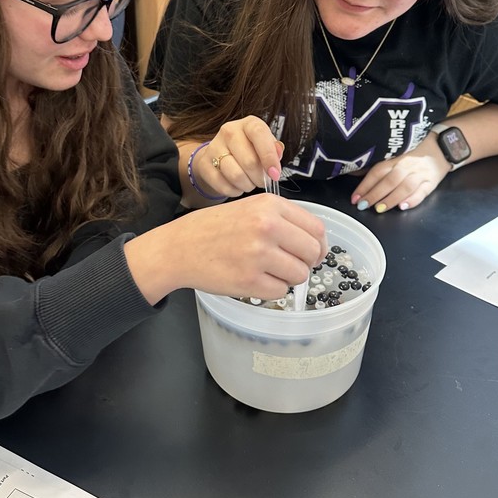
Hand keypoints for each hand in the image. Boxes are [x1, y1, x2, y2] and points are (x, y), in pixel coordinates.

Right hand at [125, 193, 326, 304]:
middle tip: (290, 264)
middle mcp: (267, 227)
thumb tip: (314, 243)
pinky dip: (272, 290)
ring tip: (268, 271)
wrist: (179, 247)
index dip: (318, 245)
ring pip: (299, 274)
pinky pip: (280, 291)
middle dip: (305, 262)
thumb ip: (282, 219)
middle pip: (312, 253)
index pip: (316, 228)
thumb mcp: (249, 208)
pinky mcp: (250, 281)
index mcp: (269, 206)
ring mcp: (259, 255)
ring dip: (288, 277)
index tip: (312, 253)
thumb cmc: (213, 228)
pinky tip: (255, 279)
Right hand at [192, 117, 283, 198]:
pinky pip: (223, 186)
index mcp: (248, 123)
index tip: (275, 174)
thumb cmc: (248, 149)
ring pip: (236, 175)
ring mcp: (214, 147)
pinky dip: (234, 191)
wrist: (219, 154)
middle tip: (262, 181)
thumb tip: (277, 154)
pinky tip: (237, 186)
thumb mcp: (265, 144)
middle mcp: (229, 131)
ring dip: (247, 185)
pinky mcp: (204, 164)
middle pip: (249, 161)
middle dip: (260, 178)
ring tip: (250, 183)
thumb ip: (274, 149)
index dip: (269, 156)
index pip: (259, 134)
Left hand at [351, 150, 449, 212]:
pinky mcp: (432, 182)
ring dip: (391, 199)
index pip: (377, 172)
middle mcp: (407, 165)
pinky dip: (412, 200)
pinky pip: (422, 192)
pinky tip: (403, 206)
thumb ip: (380, 164)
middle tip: (363, 205)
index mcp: (395, 156)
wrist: (443, 146)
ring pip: (404, 187)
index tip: (355, 198)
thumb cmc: (414, 151)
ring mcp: (420, 174)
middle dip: (375, 194)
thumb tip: (356, 173)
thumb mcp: (397, 152)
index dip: (365, 185)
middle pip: (389, 180)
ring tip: (379, 208)